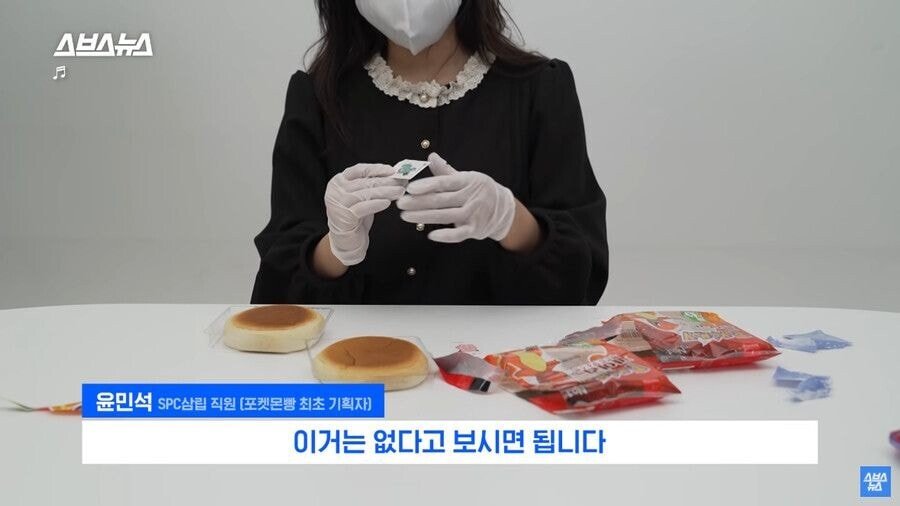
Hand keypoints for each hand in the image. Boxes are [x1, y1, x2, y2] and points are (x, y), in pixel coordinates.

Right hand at [325, 163, 405, 264]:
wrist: (347, 240)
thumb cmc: (356, 216)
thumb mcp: (363, 197)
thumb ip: (374, 185)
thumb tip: (397, 176)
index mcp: (339, 181)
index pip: (358, 170)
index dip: (376, 169)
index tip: (392, 171)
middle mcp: (336, 190)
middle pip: (364, 182)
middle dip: (385, 181)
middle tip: (401, 181)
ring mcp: (338, 204)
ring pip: (365, 193)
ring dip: (385, 191)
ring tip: (399, 191)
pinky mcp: (344, 217)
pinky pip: (362, 208)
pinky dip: (376, 204)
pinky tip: (387, 203)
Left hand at [397, 153, 516, 242]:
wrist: (503, 208)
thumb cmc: (478, 190)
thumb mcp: (466, 177)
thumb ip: (446, 171)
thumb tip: (431, 156)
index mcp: (467, 181)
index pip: (444, 182)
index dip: (427, 185)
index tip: (410, 188)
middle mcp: (471, 197)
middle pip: (441, 200)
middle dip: (418, 202)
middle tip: (400, 203)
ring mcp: (473, 214)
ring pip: (446, 216)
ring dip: (424, 216)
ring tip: (406, 216)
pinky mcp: (475, 229)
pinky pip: (459, 234)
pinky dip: (446, 235)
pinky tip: (430, 235)